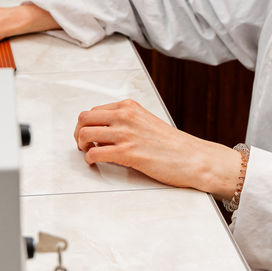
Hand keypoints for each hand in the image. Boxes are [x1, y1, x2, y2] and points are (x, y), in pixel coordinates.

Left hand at [74, 99, 243, 197]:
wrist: (192, 158)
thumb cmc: (172, 144)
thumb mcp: (145, 121)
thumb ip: (125, 121)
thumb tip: (104, 129)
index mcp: (129, 106)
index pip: (93, 110)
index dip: (87, 125)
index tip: (88, 135)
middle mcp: (125, 116)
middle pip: (84, 118)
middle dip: (79, 133)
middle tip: (83, 144)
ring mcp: (125, 133)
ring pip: (85, 134)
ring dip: (82, 146)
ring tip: (89, 154)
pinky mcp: (127, 153)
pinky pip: (95, 153)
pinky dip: (90, 159)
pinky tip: (95, 163)